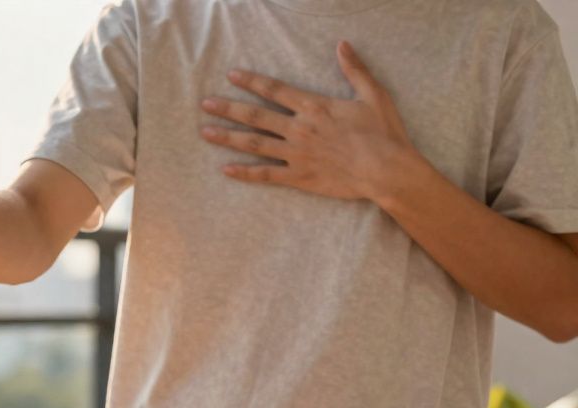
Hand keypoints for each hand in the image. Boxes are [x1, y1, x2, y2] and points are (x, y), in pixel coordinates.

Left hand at [199, 41, 423, 202]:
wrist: (387, 170)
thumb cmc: (383, 132)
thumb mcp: (373, 94)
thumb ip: (355, 69)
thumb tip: (343, 44)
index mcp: (314, 107)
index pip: (275, 90)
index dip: (251, 82)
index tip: (231, 75)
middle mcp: (299, 129)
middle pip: (256, 116)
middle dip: (228, 108)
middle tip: (205, 104)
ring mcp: (296, 154)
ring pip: (254, 144)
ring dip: (228, 137)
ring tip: (205, 132)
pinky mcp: (299, 177)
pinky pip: (266, 174)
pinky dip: (245, 173)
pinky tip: (225, 169)